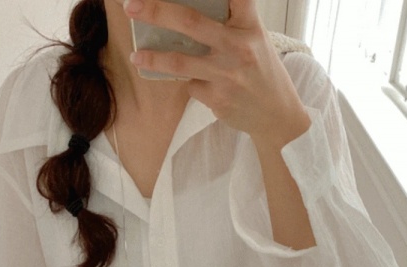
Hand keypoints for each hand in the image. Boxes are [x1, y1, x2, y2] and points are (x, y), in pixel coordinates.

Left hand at [124, 0, 310, 148]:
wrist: (275, 115)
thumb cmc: (261, 71)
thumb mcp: (255, 39)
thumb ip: (229, 23)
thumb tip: (184, 17)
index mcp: (249, 25)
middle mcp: (238, 46)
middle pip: (190, 22)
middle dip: (156, 11)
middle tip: (131, 6)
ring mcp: (226, 74)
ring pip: (179, 62)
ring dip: (153, 58)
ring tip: (135, 56)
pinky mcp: (217, 98)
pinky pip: (190, 85)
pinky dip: (189, 82)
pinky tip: (201, 84)